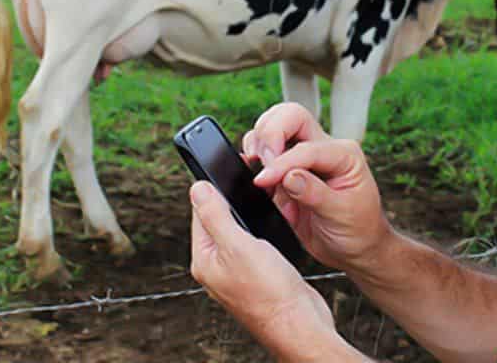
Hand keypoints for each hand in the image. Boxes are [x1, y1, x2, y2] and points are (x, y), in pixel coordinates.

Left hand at [189, 181, 354, 360]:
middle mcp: (217, 268)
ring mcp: (237, 273)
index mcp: (205, 260)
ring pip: (239, 232)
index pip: (200, 214)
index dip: (213, 190)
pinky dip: (261, 232)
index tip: (227, 171)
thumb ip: (216, 216)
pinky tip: (273, 226)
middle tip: (250, 185)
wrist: (299, 324)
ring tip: (263, 204)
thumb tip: (197, 188)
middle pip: (219, 222)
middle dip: (233, 202)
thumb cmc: (270, 291)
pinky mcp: (257, 276)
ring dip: (249, 216)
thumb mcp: (239, 246)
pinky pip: (253, 245)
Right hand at [242, 103, 392, 271]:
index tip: (264, 179)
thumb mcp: (342, 214)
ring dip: (259, 144)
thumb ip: (315, 193)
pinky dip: (252, 162)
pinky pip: (263, 155)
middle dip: (270, 132)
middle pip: (290, 116)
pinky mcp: (285, 174)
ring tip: (259, 172)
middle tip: (261, 161)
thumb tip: (288, 177)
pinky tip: (255, 181)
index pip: (306, 148)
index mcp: (343, 154)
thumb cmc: (358, 229)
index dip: (282, 162)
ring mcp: (302, 159)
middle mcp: (322, 149)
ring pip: (273, 128)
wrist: (355, 249)